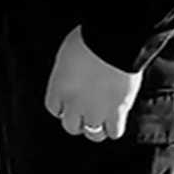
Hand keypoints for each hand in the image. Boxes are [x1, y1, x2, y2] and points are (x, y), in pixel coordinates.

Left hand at [43, 25, 141, 142]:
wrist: (113, 42)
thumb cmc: (91, 38)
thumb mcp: (68, 53)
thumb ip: (67, 71)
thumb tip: (73, 75)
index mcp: (59, 86)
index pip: (54, 109)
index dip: (63, 106)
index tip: (70, 101)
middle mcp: (74, 103)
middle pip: (70, 126)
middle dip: (78, 119)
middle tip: (87, 110)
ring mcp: (96, 110)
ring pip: (93, 134)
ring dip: (97, 127)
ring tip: (103, 117)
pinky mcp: (117, 112)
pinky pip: (114, 132)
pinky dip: (116, 127)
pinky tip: (118, 117)